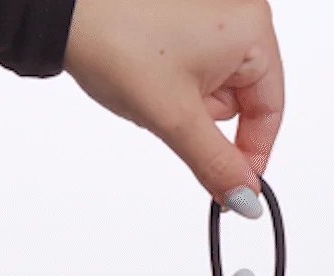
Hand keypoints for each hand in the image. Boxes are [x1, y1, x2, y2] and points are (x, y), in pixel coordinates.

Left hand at [63, 0, 283, 218]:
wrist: (62, 12)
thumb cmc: (116, 41)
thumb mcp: (175, 118)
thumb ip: (216, 164)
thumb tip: (246, 198)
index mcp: (252, 29)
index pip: (270, 110)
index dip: (252, 153)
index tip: (236, 186)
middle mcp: (239, 15)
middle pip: (243, 100)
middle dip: (206, 118)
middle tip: (171, 112)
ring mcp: (214, 14)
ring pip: (217, 89)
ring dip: (189, 103)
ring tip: (152, 86)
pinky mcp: (189, 19)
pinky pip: (199, 69)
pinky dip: (178, 85)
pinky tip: (149, 75)